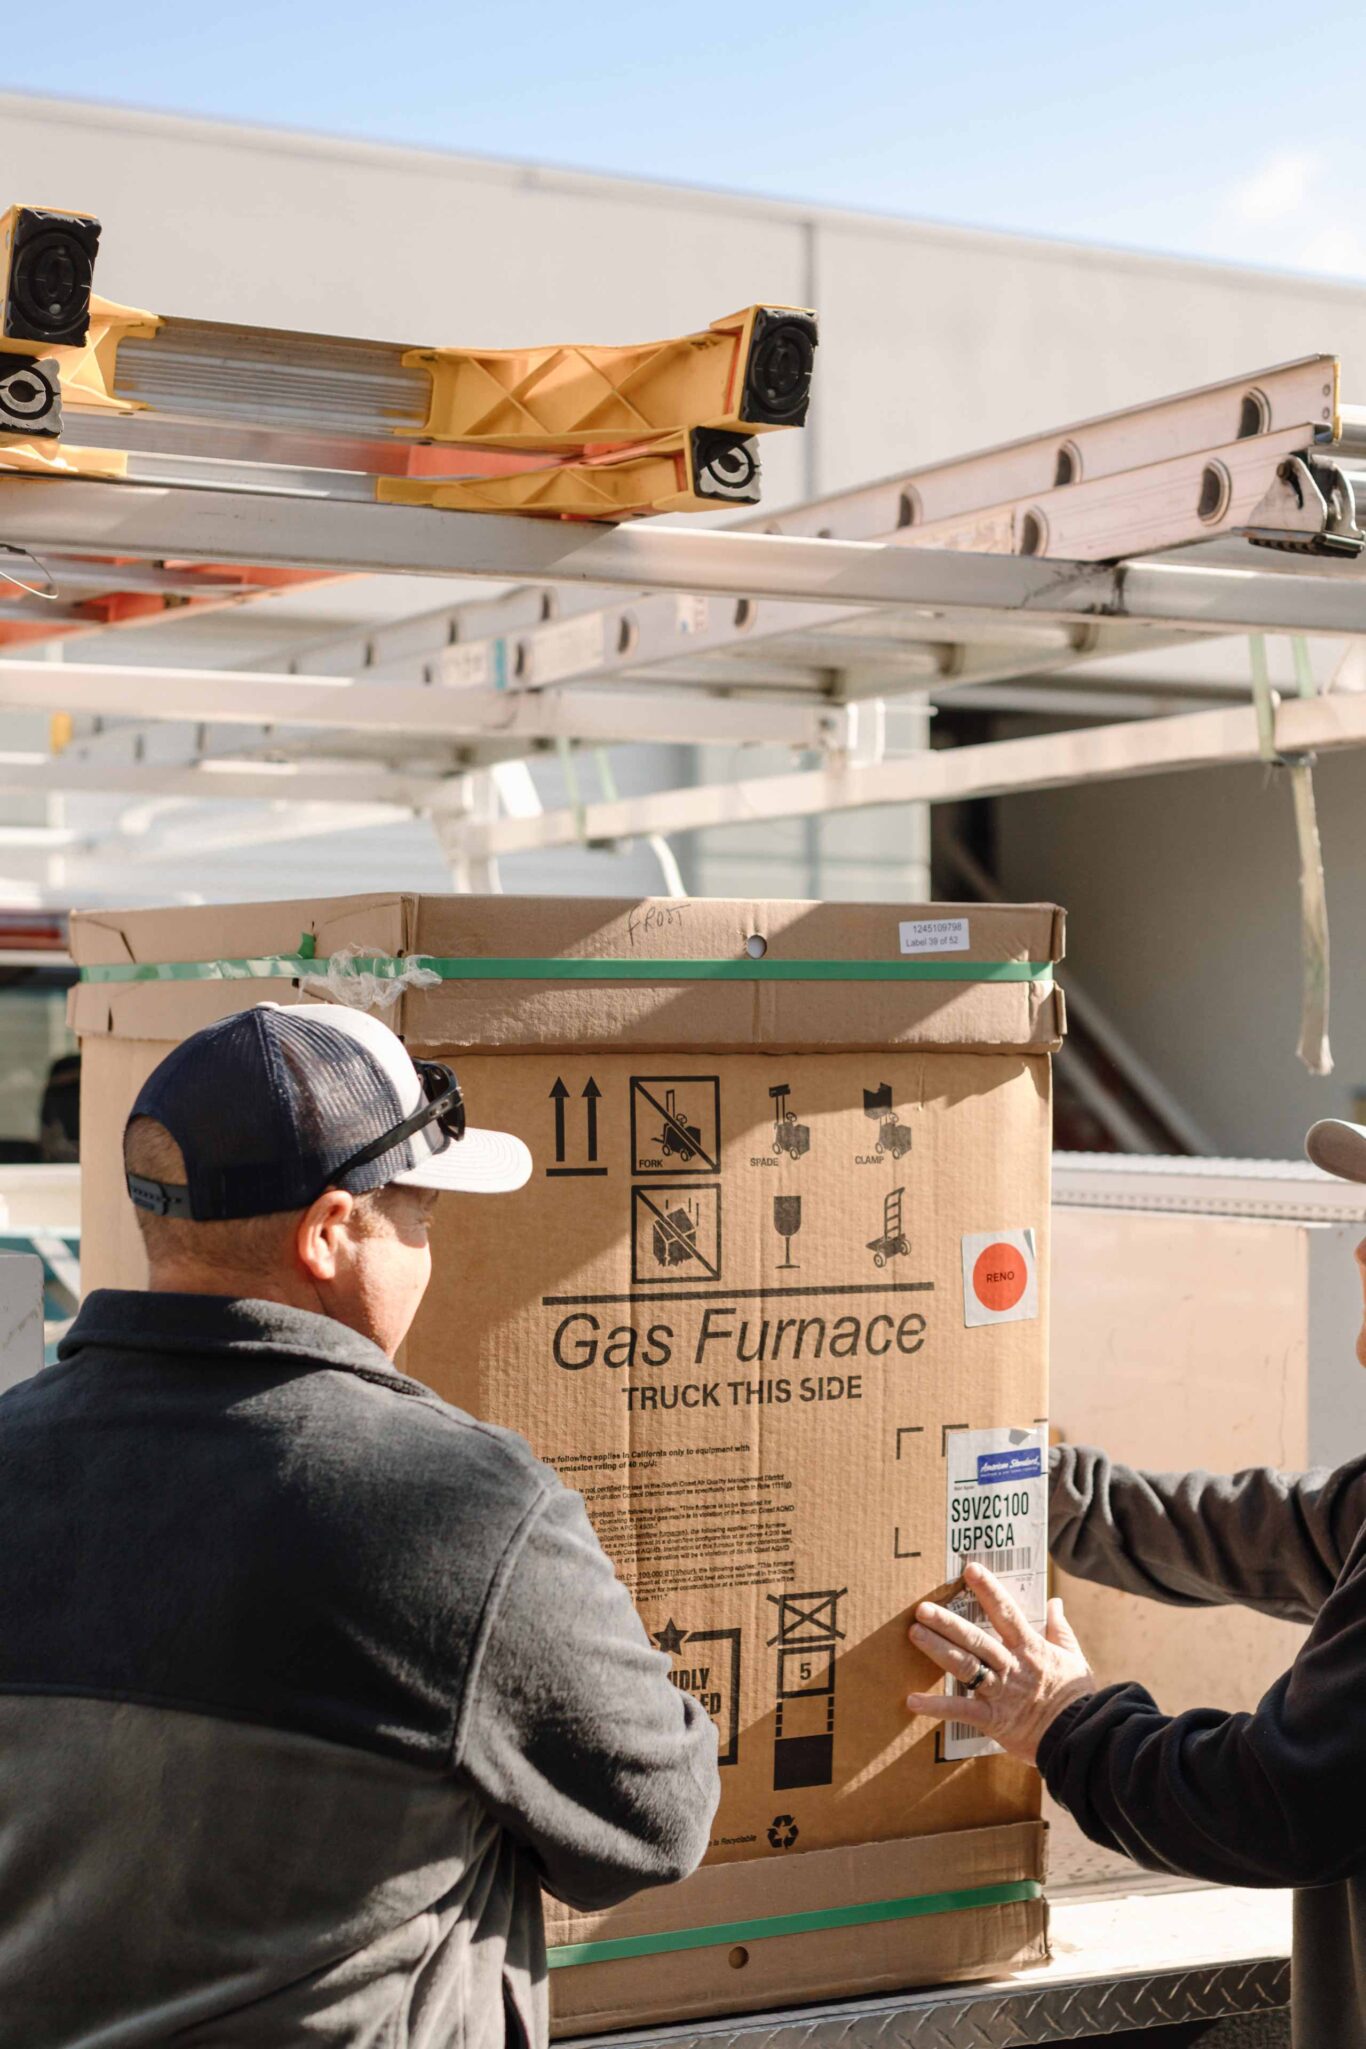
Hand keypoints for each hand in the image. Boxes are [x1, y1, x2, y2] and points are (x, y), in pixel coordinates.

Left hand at [905, 1562, 1093, 1764]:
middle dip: (948, 1623)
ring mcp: (1000, 1692)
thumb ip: (1060, 1629)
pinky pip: (961, 1711)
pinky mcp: (993, 1720)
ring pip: (965, 1667)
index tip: (970, 1569)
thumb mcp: (1074, 1658)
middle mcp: (1011, 1666)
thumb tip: (1055, 1602)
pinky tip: (912, 1700)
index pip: (1006, 1612)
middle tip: (922, 1608)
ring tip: (915, 1633)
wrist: (1082, 1738)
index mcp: (1031, 1648)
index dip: (988, 1590)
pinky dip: (936, 1707)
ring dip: (938, 1650)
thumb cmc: (1079, 1698)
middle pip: (976, 1639)